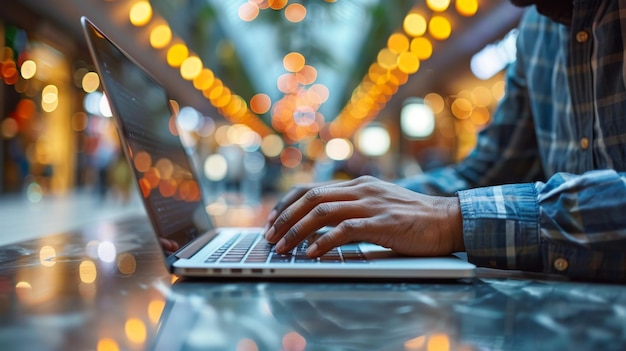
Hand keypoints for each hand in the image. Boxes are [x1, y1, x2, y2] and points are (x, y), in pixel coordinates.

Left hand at [263, 175, 463, 256]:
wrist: (448, 220)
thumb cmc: (413, 219)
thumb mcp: (378, 207)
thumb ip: (354, 211)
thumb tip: (321, 228)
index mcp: (358, 185)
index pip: (312, 189)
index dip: (287, 204)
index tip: (272, 220)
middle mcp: (361, 190)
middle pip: (311, 198)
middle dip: (284, 218)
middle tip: (269, 236)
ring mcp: (371, 204)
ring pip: (322, 212)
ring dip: (297, 231)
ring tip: (283, 247)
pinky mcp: (382, 222)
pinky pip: (345, 230)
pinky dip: (323, 242)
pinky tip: (311, 253)